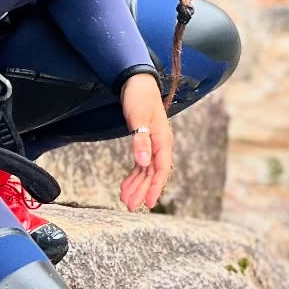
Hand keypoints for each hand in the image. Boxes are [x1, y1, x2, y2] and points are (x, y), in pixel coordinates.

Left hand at [119, 72, 172, 212]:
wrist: (137, 82)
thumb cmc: (139, 97)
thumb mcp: (138, 118)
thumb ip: (141, 141)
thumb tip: (143, 163)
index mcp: (163, 140)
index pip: (161, 169)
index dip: (155, 187)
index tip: (148, 203)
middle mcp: (160, 144)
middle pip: (153, 173)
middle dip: (143, 191)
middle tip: (131, 207)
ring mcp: (153, 144)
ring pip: (146, 171)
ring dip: (137, 185)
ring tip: (126, 200)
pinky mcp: (144, 141)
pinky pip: (141, 164)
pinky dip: (133, 175)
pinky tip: (125, 186)